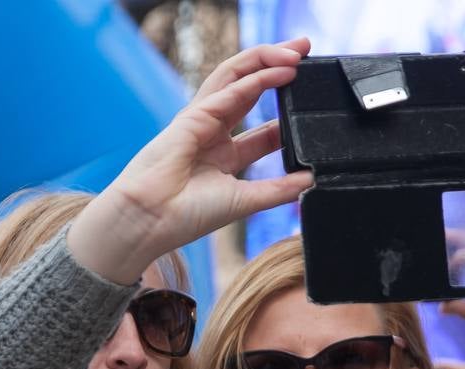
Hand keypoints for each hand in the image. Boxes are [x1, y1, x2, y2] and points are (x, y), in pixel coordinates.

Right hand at [68, 39, 313, 283]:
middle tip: (306, 51)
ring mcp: (202, 120)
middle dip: (279, 67)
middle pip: (251, 88)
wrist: (151, 220)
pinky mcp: (192, 116)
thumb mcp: (245, 201)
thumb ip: (278, 190)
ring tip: (297, 51)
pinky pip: (229, 91)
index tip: (312, 104)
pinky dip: (256, 79)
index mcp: (224, 155)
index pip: (264, 129)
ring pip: (237, 76)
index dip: (287, 112)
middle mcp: (214, 132)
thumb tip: (309, 181)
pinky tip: (280, 71)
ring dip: (267, 60)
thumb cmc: (186, 215)